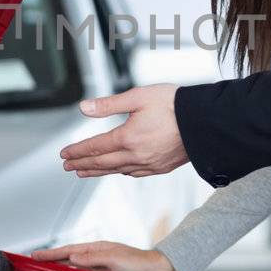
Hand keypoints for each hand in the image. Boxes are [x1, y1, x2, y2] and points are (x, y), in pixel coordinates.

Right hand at [40, 241, 176, 270]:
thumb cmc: (139, 262)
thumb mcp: (114, 258)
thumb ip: (93, 259)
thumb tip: (73, 258)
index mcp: (96, 249)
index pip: (68, 251)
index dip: (51, 254)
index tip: (36, 255)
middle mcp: (96, 258)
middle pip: (68, 259)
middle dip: (51, 260)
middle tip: (35, 262)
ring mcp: (100, 268)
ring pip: (74, 269)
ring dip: (60, 270)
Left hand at [59, 85, 187, 177]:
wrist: (205, 121)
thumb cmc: (175, 105)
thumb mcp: (138, 97)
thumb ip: (108, 105)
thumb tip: (84, 108)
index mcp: (128, 137)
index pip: (95, 147)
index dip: (78, 151)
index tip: (64, 155)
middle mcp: (137, 155)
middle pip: (102, 162)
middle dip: (82, 164)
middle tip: (68, 166)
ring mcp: (150, 164)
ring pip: (116, 171)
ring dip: (97, 171)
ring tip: (84, 172)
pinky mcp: (162, 167)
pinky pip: (135, 174)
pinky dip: (120, 173)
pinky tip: (117, 171)